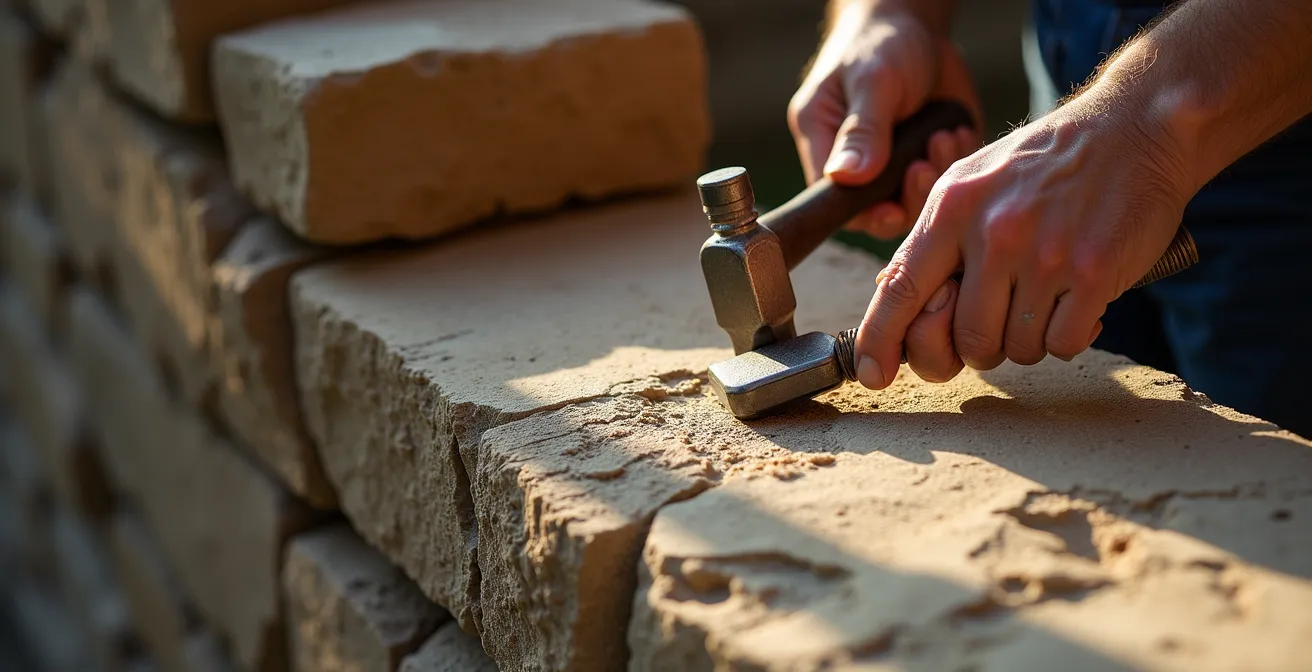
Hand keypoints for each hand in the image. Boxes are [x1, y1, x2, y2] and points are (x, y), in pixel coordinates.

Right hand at [787, 4, 983, 239]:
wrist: (918, 26)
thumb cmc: (881, 44)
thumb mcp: (872, 80)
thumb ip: (862, 130)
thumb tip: (847, 179)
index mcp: (824, 144)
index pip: (834, 200)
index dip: (863, 213)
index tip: (891, 207)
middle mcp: (856, 164)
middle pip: (877, 211)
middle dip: (907, 197)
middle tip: (924, 162)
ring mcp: (895, 165)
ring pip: (915, 202)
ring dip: (935, 178)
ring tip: (943, 137)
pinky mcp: (929, 159)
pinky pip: (944, 182)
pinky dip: (955, 163)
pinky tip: (957, 131)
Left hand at [852, 93, 1194, 389]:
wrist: (1133, 127)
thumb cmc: (1042, 164)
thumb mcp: (970, 182)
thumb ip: (932, 242)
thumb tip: (892, 305)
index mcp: (952, 208)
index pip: (900, 289)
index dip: (880, 340)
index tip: (873, 375)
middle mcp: (993, 232)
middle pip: (967, 339)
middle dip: (982, 346)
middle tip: (1003, 318)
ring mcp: (1046, 254)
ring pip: (1017, 348)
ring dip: (1029, 339)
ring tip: (1044, 296)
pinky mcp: (1094, 272)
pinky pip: (1063, 344)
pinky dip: (1069, 335)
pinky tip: (1077, 301)